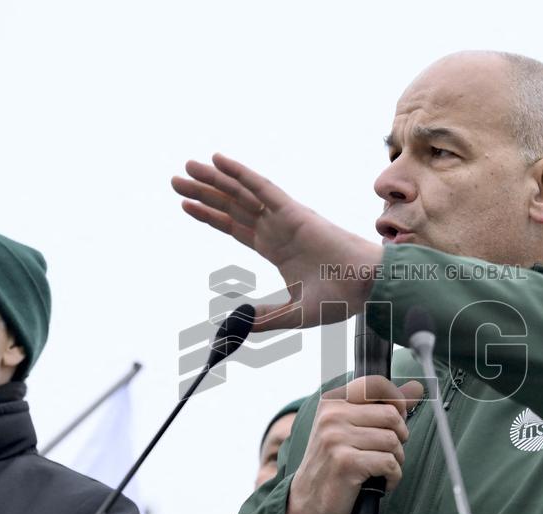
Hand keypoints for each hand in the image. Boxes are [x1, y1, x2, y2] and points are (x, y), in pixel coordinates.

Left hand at [172, 154, 383, 331]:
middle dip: (204, 192)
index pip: (235, 227)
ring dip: (214, 179)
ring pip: (242, 194)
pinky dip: (240, 174)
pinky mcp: (294, 212)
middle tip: (176, 179)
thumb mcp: (295, 313)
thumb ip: (267, 318)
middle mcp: (277, 229)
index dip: (210, 215)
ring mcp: (285, 219)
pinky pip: (262, 188)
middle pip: (232, 207)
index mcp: (277, 249)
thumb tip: (240, 323)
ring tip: (187, 167)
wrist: (367, 289)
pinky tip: (218, 161)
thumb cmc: (341, 298)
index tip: (186, 205)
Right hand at [286, 376, 424, 513]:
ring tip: (382, 468)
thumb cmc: (331, 464)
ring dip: (396, 459)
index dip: (396, 399)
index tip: (398, 418)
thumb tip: (415, 389)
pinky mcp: (346, 463)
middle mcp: (332, 416)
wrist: (306, 502)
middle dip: (399, 436)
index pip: (375, 384)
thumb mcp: (346, 428)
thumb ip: (377, 408)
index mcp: (332, 402)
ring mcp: (336, 439)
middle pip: (391, 415)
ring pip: (393, 441)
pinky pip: (389, 463)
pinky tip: (381, 483)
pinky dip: (393, 477)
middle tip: (388, 451)